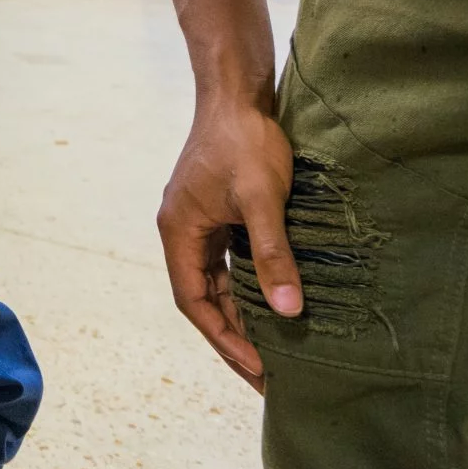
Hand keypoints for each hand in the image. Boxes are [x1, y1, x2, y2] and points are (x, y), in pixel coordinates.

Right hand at [157, 96, 301, 391]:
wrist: (237, 93)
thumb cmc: (244, 140)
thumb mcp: (261, 200)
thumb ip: (272, 254)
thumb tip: (288, 311)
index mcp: (179, 232)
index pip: (195, 301)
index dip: (224, 339)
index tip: (257, 370)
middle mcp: (182, 231)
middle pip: (203, 297)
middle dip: (234, 336)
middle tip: (268, 375)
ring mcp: (198, 221)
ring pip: (216, 281)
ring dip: (240, 313)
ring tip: (272, 349)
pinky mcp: (216, 211)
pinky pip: (228, 262)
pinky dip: (247, 286)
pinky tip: (271, 302)